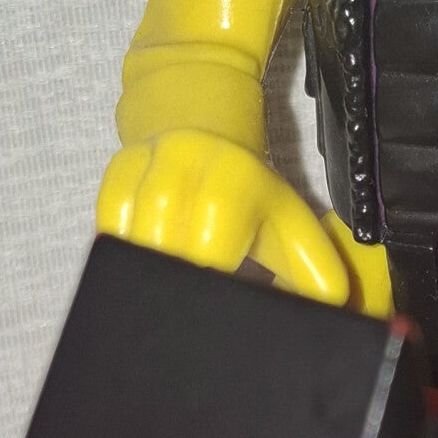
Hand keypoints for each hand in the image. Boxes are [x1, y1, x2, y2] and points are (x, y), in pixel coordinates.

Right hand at [96, 129, 348, 305]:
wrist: (206, 125)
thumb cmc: (251, 194)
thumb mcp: (292, 226)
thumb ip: (316, 273)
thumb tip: (332, 309)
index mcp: (236, 182)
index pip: (211, 245)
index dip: (209, 280)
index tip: (212, 308)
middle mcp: (189, 164)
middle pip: (163, 241)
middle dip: (172, 282)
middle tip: (183, 312)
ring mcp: (148, 163)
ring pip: (128, 233)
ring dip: (141, 270)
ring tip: (161, 293)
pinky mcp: (117, 169)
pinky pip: (106, 220)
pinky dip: (117, 250)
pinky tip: (135, 270)